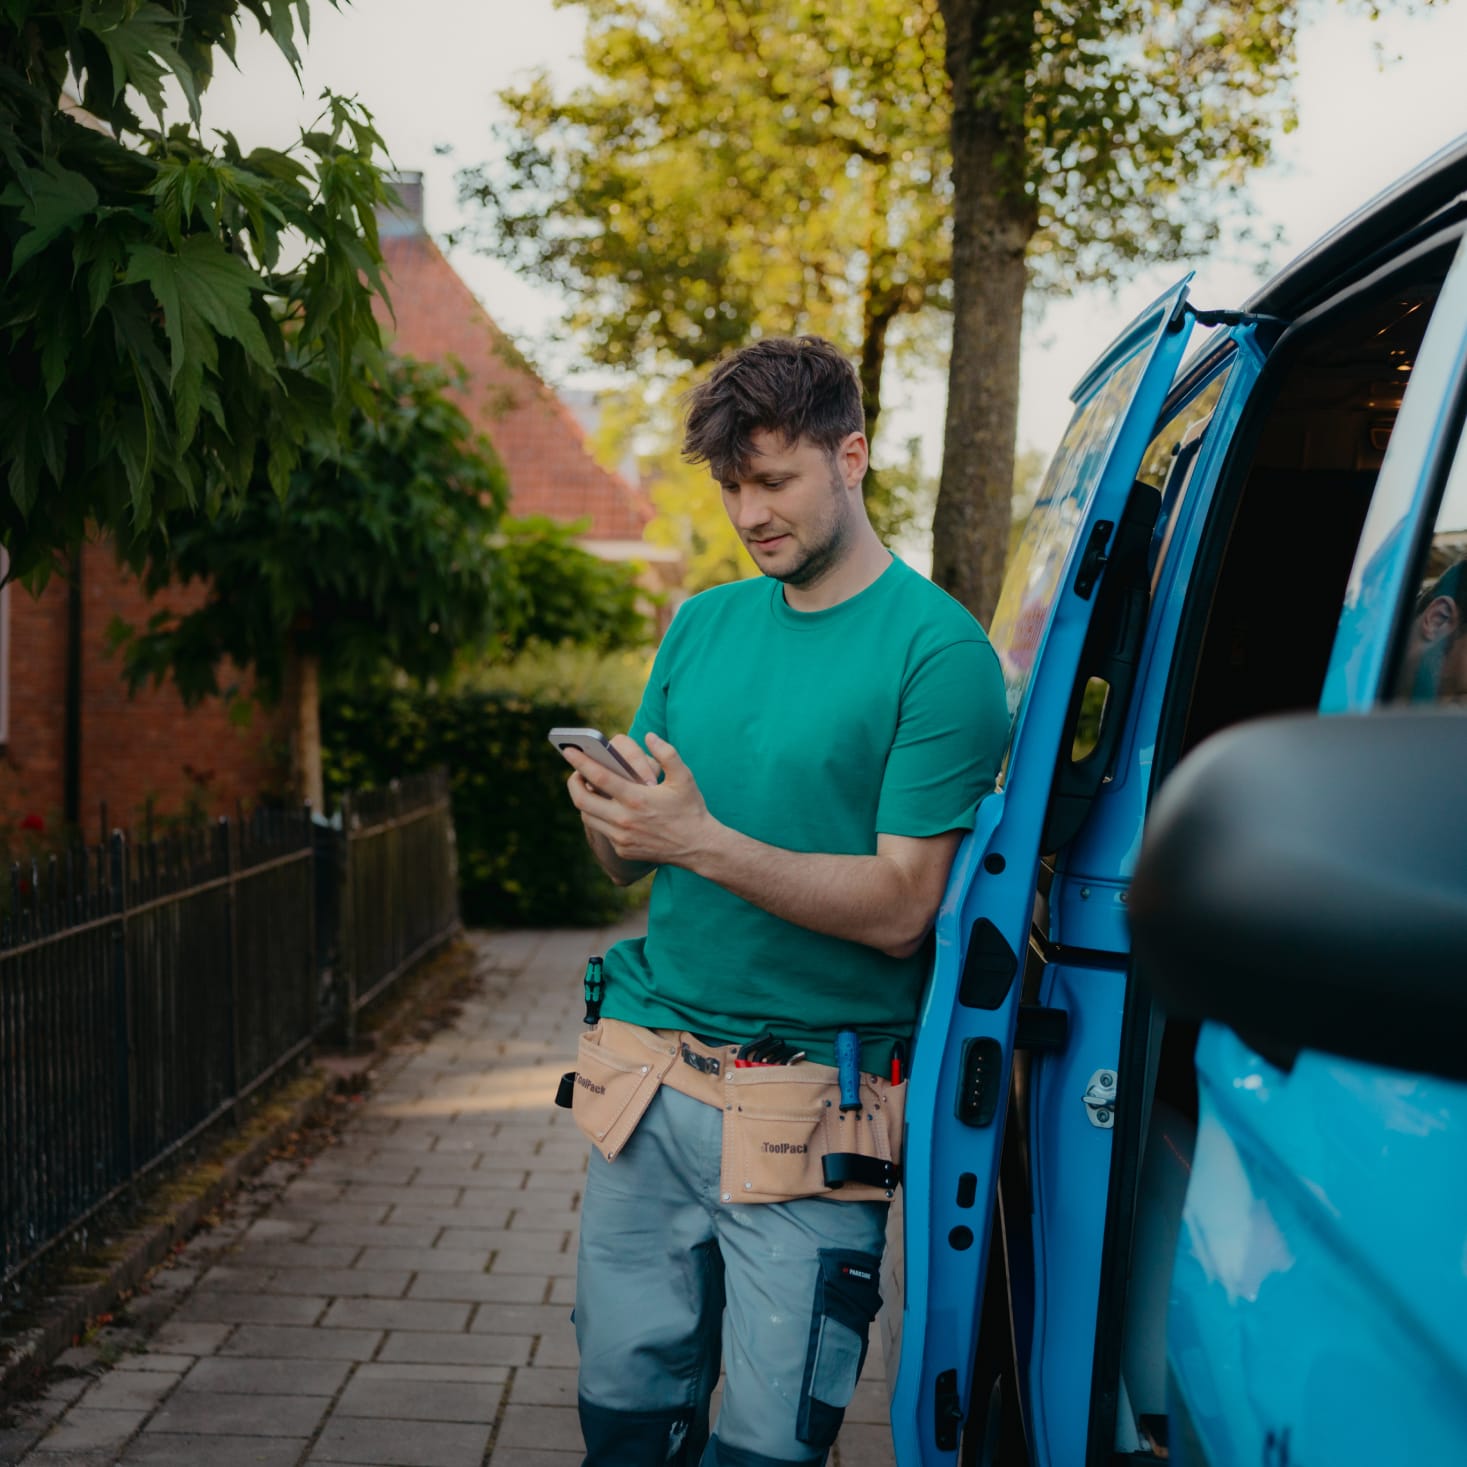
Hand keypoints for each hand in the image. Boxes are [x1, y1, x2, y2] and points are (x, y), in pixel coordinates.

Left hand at [565, 731, 718, 867]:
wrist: (698, 847)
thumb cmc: (690, 808)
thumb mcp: (684, 777)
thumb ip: (667, 753)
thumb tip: (649, 736)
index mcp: (637, 798)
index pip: (599, 776)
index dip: (580, 762)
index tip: (569, 750)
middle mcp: (624, 820)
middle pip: (582, 800)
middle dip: (573, 782)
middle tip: (575, 773)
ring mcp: (621, 837)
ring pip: (587, 817)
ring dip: (584, 801)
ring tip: (587, 788)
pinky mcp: (622, 849)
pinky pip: (602, 830)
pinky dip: (599, 817)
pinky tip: (605, 807)